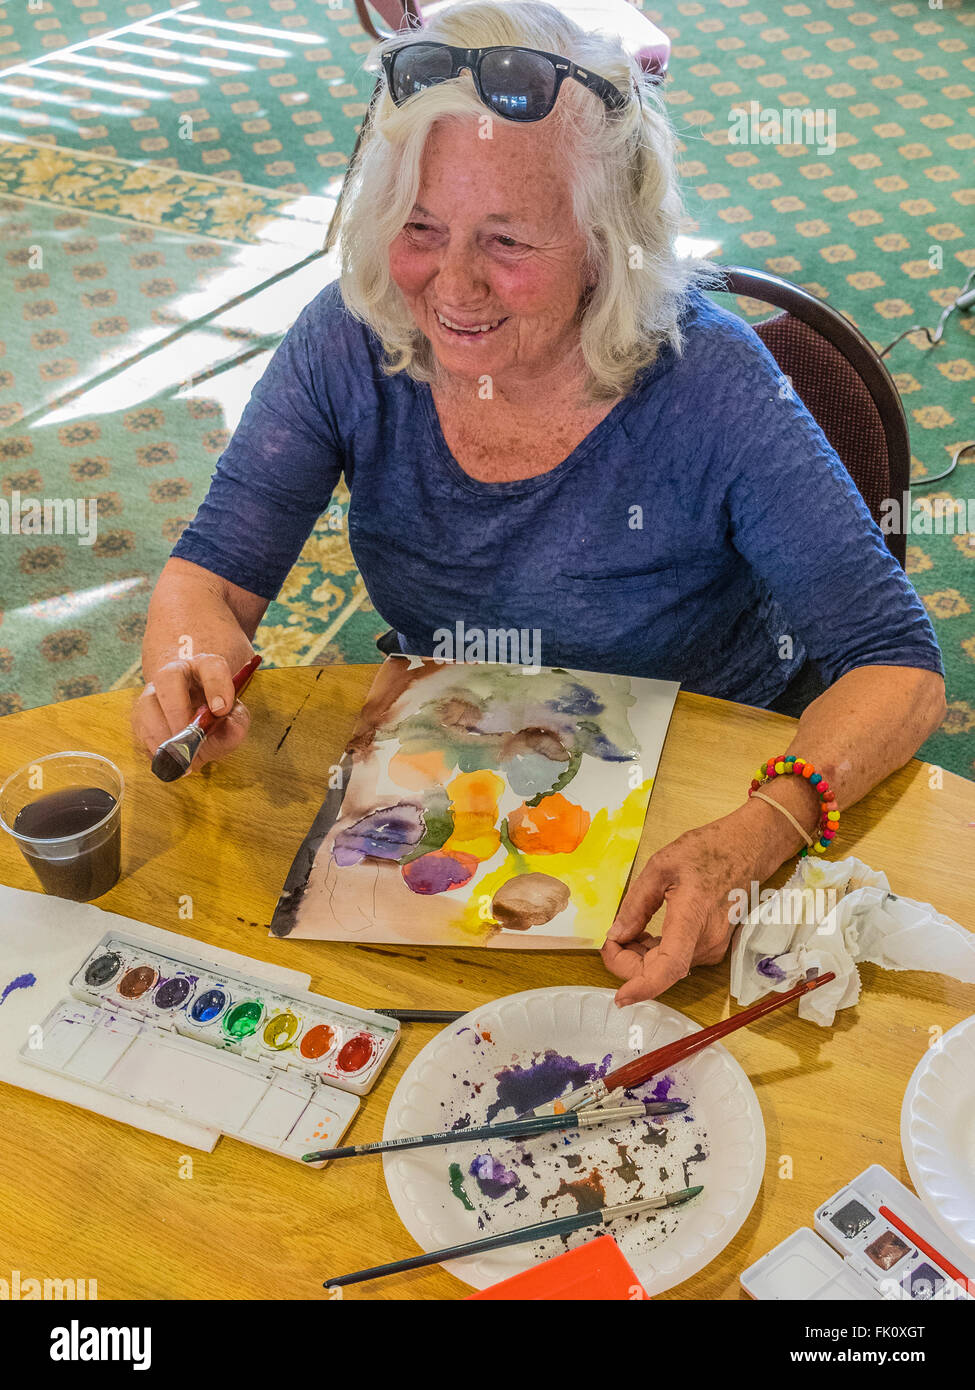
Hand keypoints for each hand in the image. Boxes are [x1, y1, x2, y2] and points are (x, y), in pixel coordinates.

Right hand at [131, 653, 250, 769]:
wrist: (197, 722)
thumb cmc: (217, 715)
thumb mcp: (234, 718)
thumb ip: (237, 722)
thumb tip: (232, 729)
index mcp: (205, 667)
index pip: (210, 666)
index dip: (216, 686)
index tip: (221, 710)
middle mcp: (176, 673)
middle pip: (168, 678)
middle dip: (178, 710)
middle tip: (191, 737)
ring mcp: (154, 691)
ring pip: (148, 704)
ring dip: (164, 733)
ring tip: (182, 755)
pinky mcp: (140, 713)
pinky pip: (141, 727)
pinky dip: (155, 745)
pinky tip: (171, 758)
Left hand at [602, 816, 762, 1004]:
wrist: (746, 849)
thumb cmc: (707, 851)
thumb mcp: (660, 867)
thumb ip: (636, 904)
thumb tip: (617, 935)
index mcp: (693, 917)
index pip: (669, 967)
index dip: (642, 987)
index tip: (620, 997)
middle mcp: (706, 941)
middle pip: (660, 971)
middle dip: (628, 962)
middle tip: (611, 938)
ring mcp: (712, 947)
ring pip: (666, 967)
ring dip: (640, 956)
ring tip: (628, 928)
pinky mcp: (711, 946)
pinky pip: (676, 959)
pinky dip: (655, 952)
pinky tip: (645, 932)